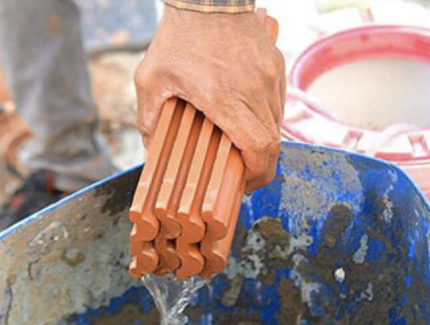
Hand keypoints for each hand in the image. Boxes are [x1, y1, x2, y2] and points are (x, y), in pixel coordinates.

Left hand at [134, 7, 284, 191]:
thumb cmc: (178, 35)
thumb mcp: (151, 78)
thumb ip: (150, 118)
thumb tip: (151, 151)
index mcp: (226, 99)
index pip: (259, 149)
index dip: (256, 175)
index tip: (245, 185)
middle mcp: (255, 91)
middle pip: (273, 145)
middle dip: (260, 166)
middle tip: (242, 174)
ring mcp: (270, 79)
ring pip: (278, 126)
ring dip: (264, 142)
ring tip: (243, 146)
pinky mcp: (277, 68)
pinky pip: (279, 104)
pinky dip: (267, 119)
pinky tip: (249, 117)